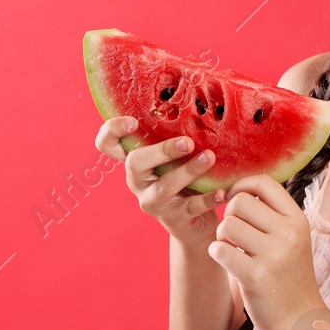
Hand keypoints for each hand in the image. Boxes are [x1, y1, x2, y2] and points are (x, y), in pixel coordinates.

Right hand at [94, 116, 226, 245]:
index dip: (112, 131)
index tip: (133, 121)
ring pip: (164, 186)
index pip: (107, 144)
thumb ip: (178, 136)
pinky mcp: (173, 219)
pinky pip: (190, 207)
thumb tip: (200, 105)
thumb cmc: (187, 181)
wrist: (197, 225)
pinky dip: (207, 199)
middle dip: (161, 151)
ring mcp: (153, 202)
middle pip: (134, 163)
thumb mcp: (177, 158)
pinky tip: (222, 192)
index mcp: (135, 161)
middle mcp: (138, 181)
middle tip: (188, 142)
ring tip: (209, 158)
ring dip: (188, 170)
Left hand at [205, 175, 325, 329]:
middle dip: (229, 215)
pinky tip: (227, 260)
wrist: (299, 319)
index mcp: (297, 220)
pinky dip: (216, 253)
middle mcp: (288, 235)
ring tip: (232, 248)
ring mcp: (273, 256)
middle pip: (239, 202)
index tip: (234, 200)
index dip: (241, 186)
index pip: (263, 183)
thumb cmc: (289, 274)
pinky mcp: (255, 277)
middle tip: (234, 233)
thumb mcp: (293, 238)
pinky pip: (219, 250)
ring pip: (226, 225)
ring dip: (221, 236)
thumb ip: (272, 213)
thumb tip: (241, 185)